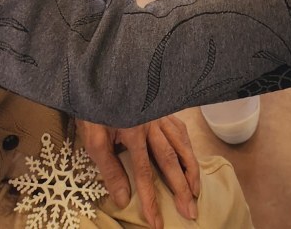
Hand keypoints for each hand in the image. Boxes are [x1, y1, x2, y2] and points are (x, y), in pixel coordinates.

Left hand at [77, 115, 199, 227]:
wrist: (100, 76)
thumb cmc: (94, 108)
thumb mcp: (94, 140)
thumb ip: (110, 169)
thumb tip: (124, 199)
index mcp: (134, 131)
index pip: (145, 173)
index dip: (151, 199)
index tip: (156, 222)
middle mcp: (152, 123)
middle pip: (171, 160)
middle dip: (181, 189)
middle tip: (190, 211)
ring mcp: (159, 114)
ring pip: (181, 143)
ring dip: (190, 168)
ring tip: (196, 190)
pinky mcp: (161, 108)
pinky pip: (180, 129)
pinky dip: (188, 146)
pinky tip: (190, 157)